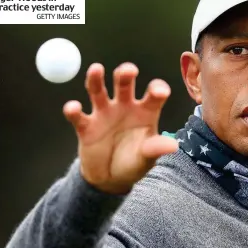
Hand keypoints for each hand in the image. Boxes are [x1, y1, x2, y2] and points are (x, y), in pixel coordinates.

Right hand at [63, 62, 177, 194]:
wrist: (110, 178)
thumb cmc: (134, 162)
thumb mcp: (147, 158)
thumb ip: (156, 148)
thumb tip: (174, 145)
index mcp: (145, 112)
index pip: (153, 95)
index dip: (157, 89)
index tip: (159, 92)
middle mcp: (125, 107)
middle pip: (124, 84)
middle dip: (125, 75)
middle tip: (129, 71)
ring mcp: (104, 114)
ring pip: (98, 91)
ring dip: (96, 79)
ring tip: (96, 69)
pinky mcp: (86, 126)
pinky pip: (78, 116)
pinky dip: (73, 111)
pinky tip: (74, 108)